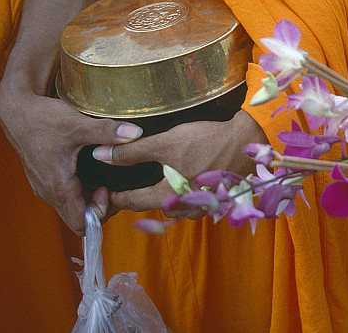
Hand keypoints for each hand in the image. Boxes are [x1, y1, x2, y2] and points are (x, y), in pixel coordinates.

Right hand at [0, 89, 142, 234]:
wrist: (18, 111)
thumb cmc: (42, 119)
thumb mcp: (77, 124)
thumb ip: (107, 131)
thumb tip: (135, 133)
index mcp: (57, 186)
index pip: (82, 223)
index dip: (101, 212)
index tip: (108, 187)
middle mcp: (49, 191)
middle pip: (80, 217)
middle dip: (102, 206)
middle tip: (112, 183)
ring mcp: (47, 186)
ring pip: (75, 206)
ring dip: (93, 198)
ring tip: (107, 176)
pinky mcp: (48, 178)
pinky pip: (69, 195)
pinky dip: (84, 189)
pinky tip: (96, 171)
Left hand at [98, 109, 267, 215]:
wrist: (247, 140)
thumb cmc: (207, 141)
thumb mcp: (166, 143)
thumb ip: (131, 152)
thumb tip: (100, 155)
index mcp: (168, 197)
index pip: (132, 202)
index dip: (114, 197)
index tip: (102, 190)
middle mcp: (185, 208)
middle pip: (152, 205)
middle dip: (137, 196)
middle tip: (124, 183)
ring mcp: (202, 206)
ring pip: (173, 204)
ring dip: (161, 195)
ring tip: (152, 179)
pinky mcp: (215, 199)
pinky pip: (190, 200)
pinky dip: (181, 192)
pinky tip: (181, 177)